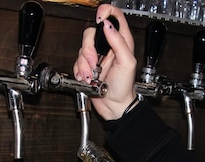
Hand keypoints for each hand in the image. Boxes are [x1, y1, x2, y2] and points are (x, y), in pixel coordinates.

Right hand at [72, 5, 136, 120]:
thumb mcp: (127, 62)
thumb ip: (118, 41)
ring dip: (84, 65)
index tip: (100, 18)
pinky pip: (76, 63)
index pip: (113, 17)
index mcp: (120, 41)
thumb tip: (108, 26)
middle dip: (88, 49)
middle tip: (94, 62)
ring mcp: (95, 57)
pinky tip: (88, 79)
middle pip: (90, 33)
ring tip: (93, 75)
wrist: (114, 105)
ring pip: (81, 50)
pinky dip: (79, 72)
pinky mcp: (86, 67)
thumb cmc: (124, 86)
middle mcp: (107, 46)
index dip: (106, 12)